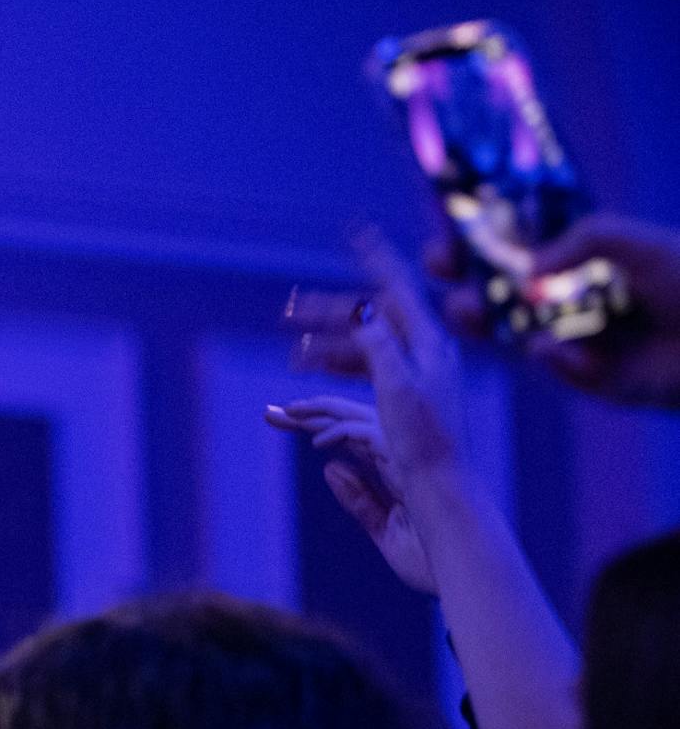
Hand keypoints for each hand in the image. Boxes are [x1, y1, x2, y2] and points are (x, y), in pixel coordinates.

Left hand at [262, 394, 436, 594]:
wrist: (464, 576)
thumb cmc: (432, 559)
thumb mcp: (385, 529)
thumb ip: (360, 500)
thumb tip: (331, 469)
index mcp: (397, 469)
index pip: (352, 438)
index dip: (319, 428)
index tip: (283, 422)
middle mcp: (403, 457)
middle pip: (350, 421)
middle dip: (309, 414)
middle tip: (270, 413)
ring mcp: (410, 458)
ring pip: (360, 419)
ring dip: (319, 414)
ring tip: (284, 412)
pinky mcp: (412, 463)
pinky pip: (372, 438)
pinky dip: (343, 435)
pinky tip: (317, 446)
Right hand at [286, 230, 472, 486]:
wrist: (441, 496)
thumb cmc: (426, 443)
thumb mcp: (399, 386)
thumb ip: (379, 344)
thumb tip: (362, 310)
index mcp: (428, 349)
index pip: (397, 293)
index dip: (376, 260)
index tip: (356, 232)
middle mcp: (421, 361)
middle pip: (369, 325)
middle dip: (327, 316)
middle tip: (287, 312)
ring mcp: (411, 385)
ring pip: (360, 354)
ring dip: (324, 350)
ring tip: (292, 356)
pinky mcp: (399, 411)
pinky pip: (360, 381)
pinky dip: (334, 377)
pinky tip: (316, 384)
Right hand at [428, 213, 679, 409]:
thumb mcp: (634, 240)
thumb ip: (581, 239)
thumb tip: (530, 270)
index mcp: (575, 256)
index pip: (513, 247)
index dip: (476, 241)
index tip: (445, 236)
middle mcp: (565, 295)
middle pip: (497, 293)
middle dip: (461, 283)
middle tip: (444, 278)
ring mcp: (570, 335)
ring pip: (509, 332)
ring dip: (482, 323)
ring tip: (469, 313)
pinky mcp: (584, 374)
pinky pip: (554, 367)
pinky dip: (559, 360)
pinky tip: (577, 354)